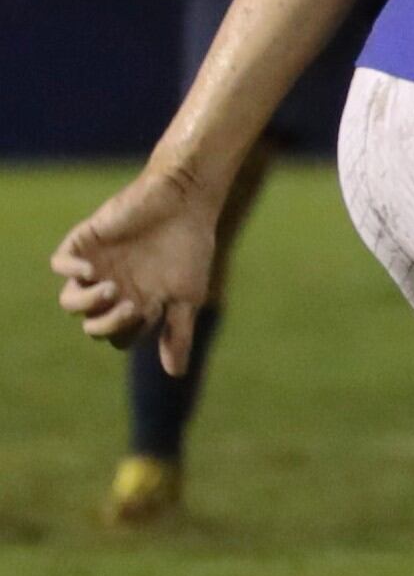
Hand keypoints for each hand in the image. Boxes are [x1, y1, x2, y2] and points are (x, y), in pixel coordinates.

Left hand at [49, 164, 219, 375]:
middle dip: (107, 323)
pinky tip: (90, 269)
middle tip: (130, 304)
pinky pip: (60, 263)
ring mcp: (95, 268)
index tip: (148, 312)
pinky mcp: (84, 243)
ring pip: (70, 300)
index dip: (127, 331)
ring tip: (109, 288)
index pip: (117, 336)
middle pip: (91, 324)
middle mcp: (111, 291)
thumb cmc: (190, 249)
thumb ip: (177, 333)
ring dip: (85, 302)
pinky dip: (69, 269)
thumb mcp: (187, 296)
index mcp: (135, 305)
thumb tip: (175, 375)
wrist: (185, 201)